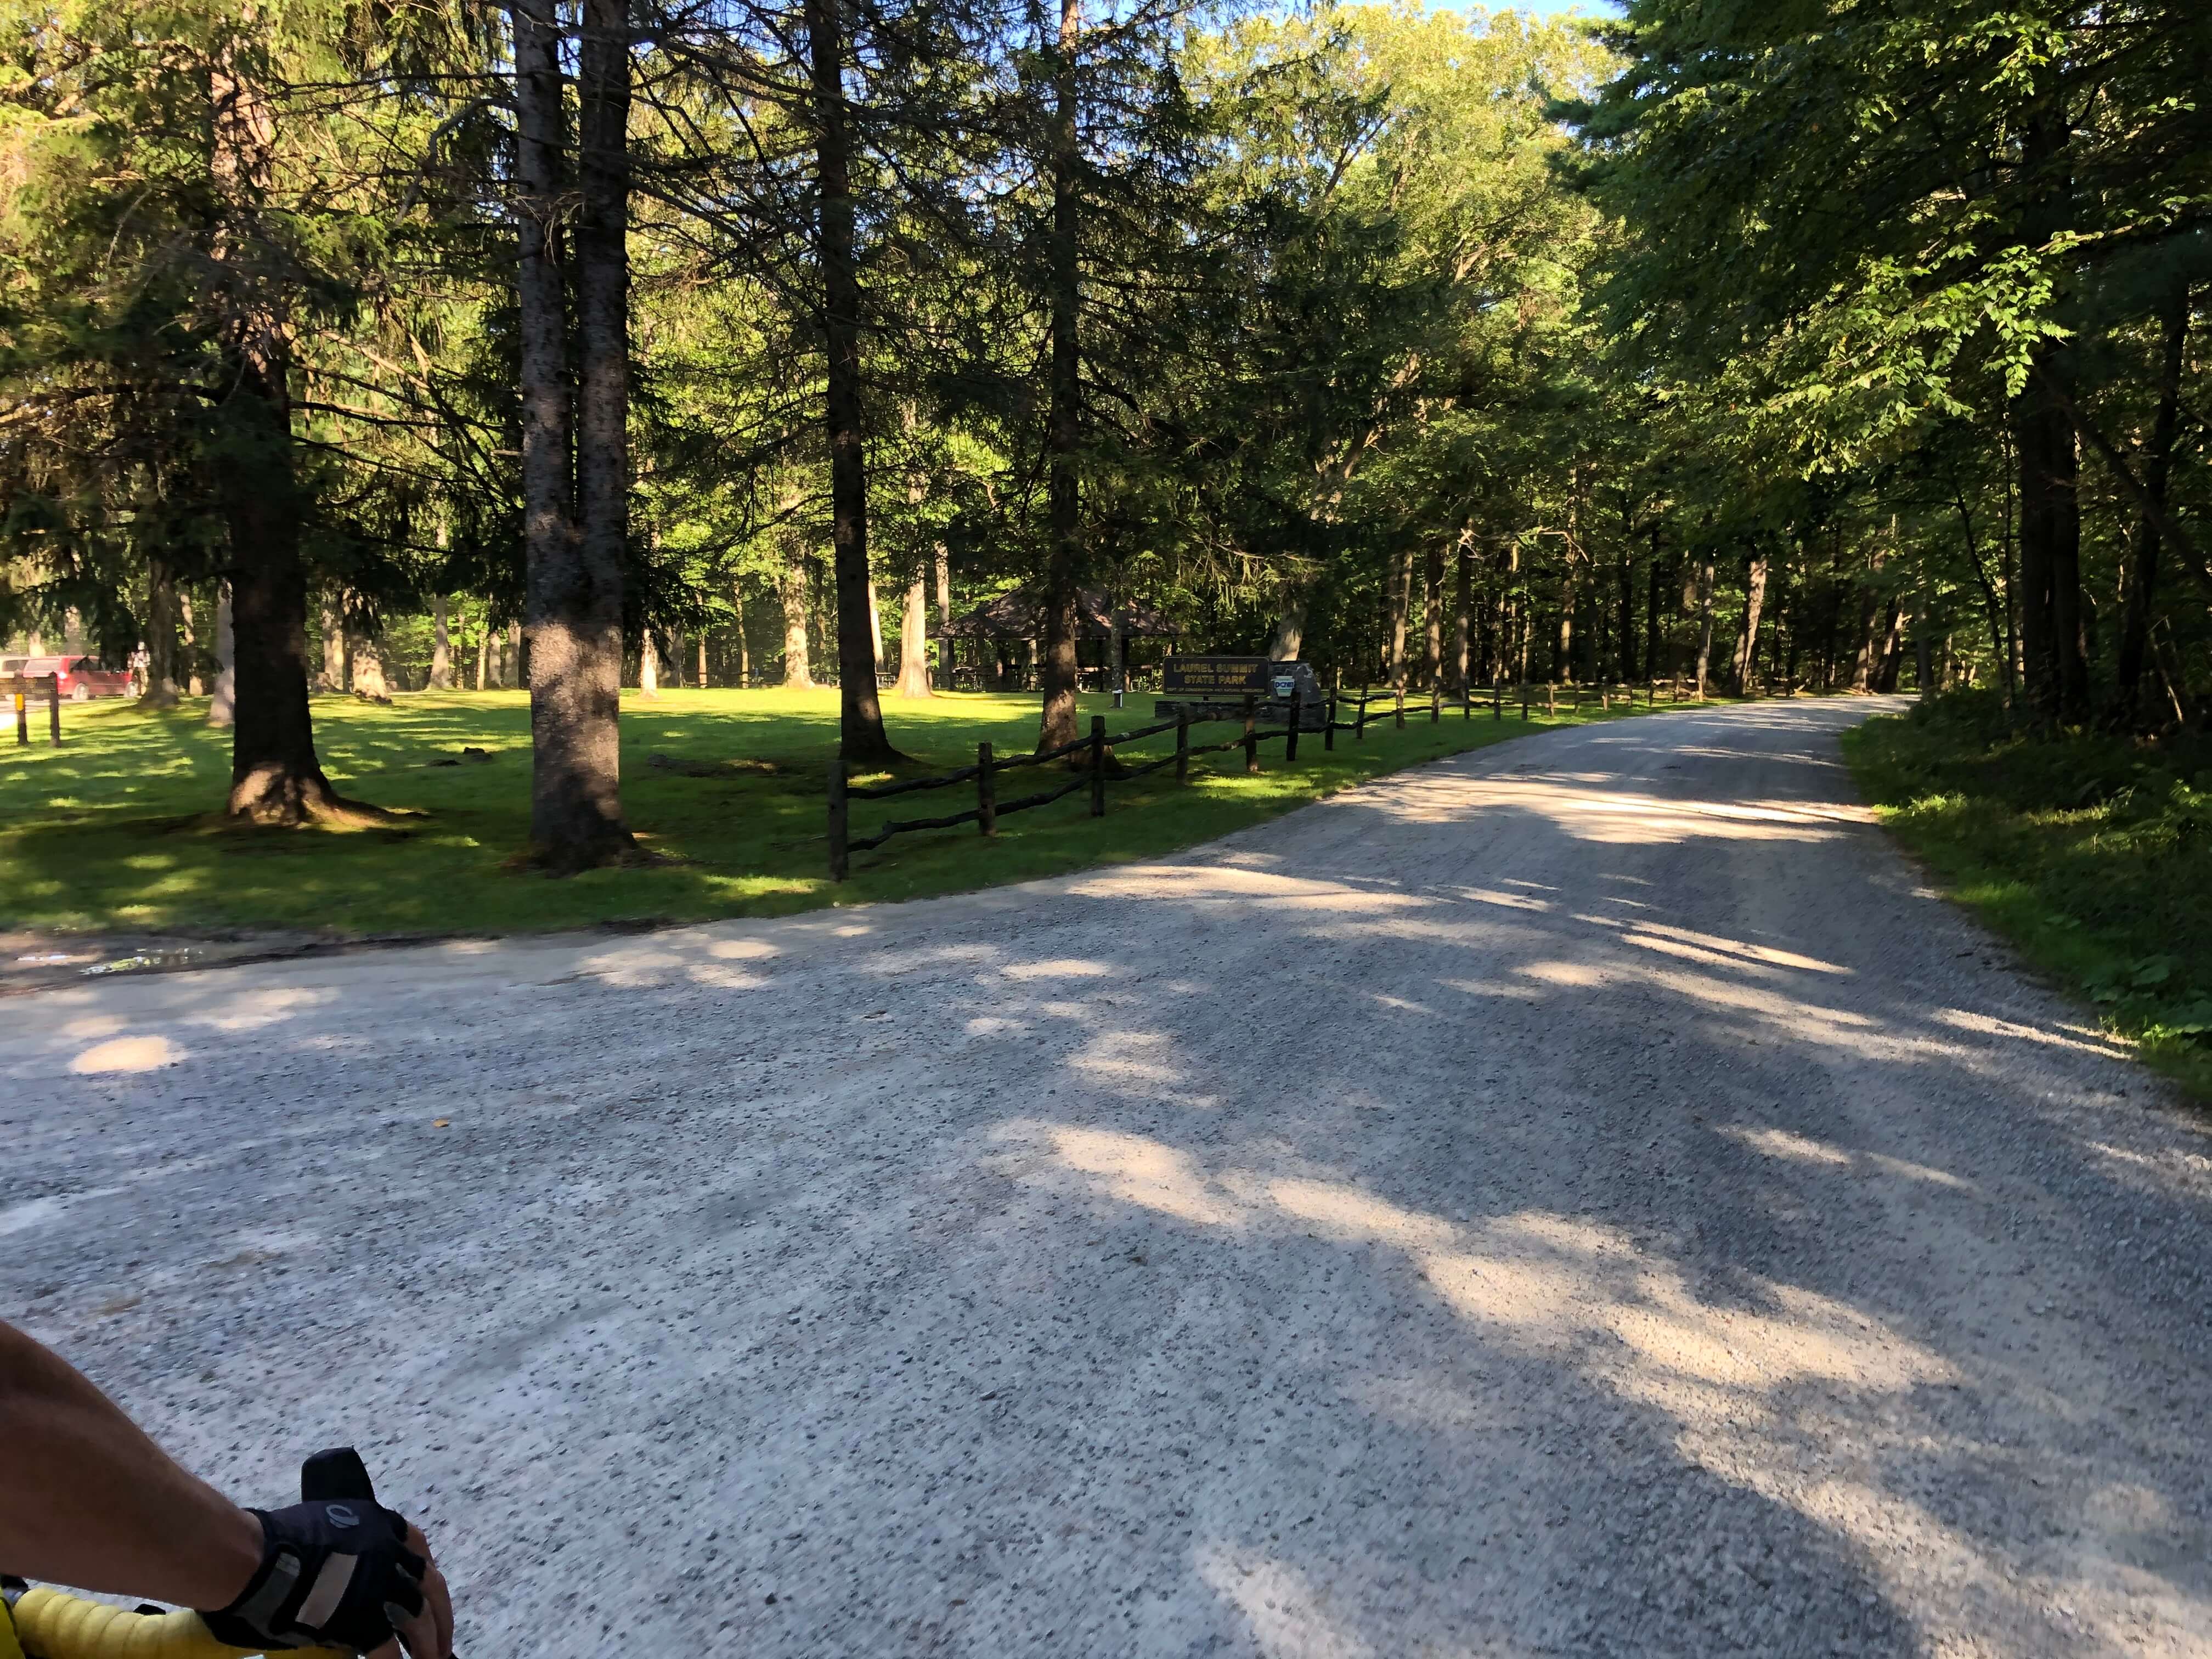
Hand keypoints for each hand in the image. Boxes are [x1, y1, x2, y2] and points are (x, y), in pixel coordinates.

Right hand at [200, 1500, 450, 1656]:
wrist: (254, 1559)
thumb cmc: (274, 1541)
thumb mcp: (326, 1524)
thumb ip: (349, 1545)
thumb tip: (348, 1568)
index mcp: (379, 1525)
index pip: (418, 1545)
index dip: (427, 1571)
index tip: (431, 1590)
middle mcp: (389, 1552)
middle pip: (430, 1588)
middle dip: (441, 1616)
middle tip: (444, 1641)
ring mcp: (380, 1586)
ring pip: (418, 1621)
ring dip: (427, 1645)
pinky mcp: (364, 1619)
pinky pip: (388, 1650)